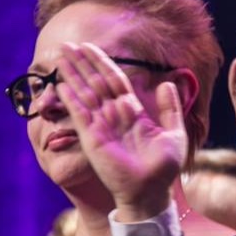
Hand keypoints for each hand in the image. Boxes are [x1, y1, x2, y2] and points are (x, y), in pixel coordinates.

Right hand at [54, 40, 188, 220]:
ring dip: (72, 75)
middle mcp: (114, 115)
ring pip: (85, 93)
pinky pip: (79, 113)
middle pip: (95, 82)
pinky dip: (70, 99)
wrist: (151, 191)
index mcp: (132, 111)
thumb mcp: (174, 133)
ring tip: (60, 57)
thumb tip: (166, 82)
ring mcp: (101, 125)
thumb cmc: (163, 167)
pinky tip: (61, 84)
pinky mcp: (92, 138)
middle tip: (67, 45)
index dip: (102, 63)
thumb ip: (170, 107)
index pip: (114, 80)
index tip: (90, 47)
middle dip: (82, 63)